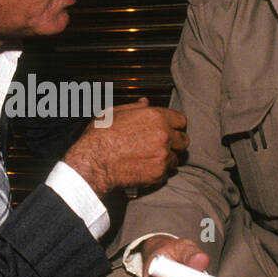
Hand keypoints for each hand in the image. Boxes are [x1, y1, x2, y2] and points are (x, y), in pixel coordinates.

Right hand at [62, 98, 186, 195]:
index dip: (175, 126)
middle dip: (175, 144)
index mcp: (155, 117)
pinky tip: (144, 168)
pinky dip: (158, 173)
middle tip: (162, 147)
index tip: (169, 130)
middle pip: (184, 141)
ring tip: (150, 159)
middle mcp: (164, 135)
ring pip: (176, 159)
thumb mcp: (113, 113)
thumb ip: (134, 107)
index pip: (181, 121)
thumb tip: (145, 102)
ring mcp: (163, 155)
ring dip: (167, 159)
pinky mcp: (159, 173)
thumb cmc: (100, 137)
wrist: (93, 162)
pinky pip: (166, 174)